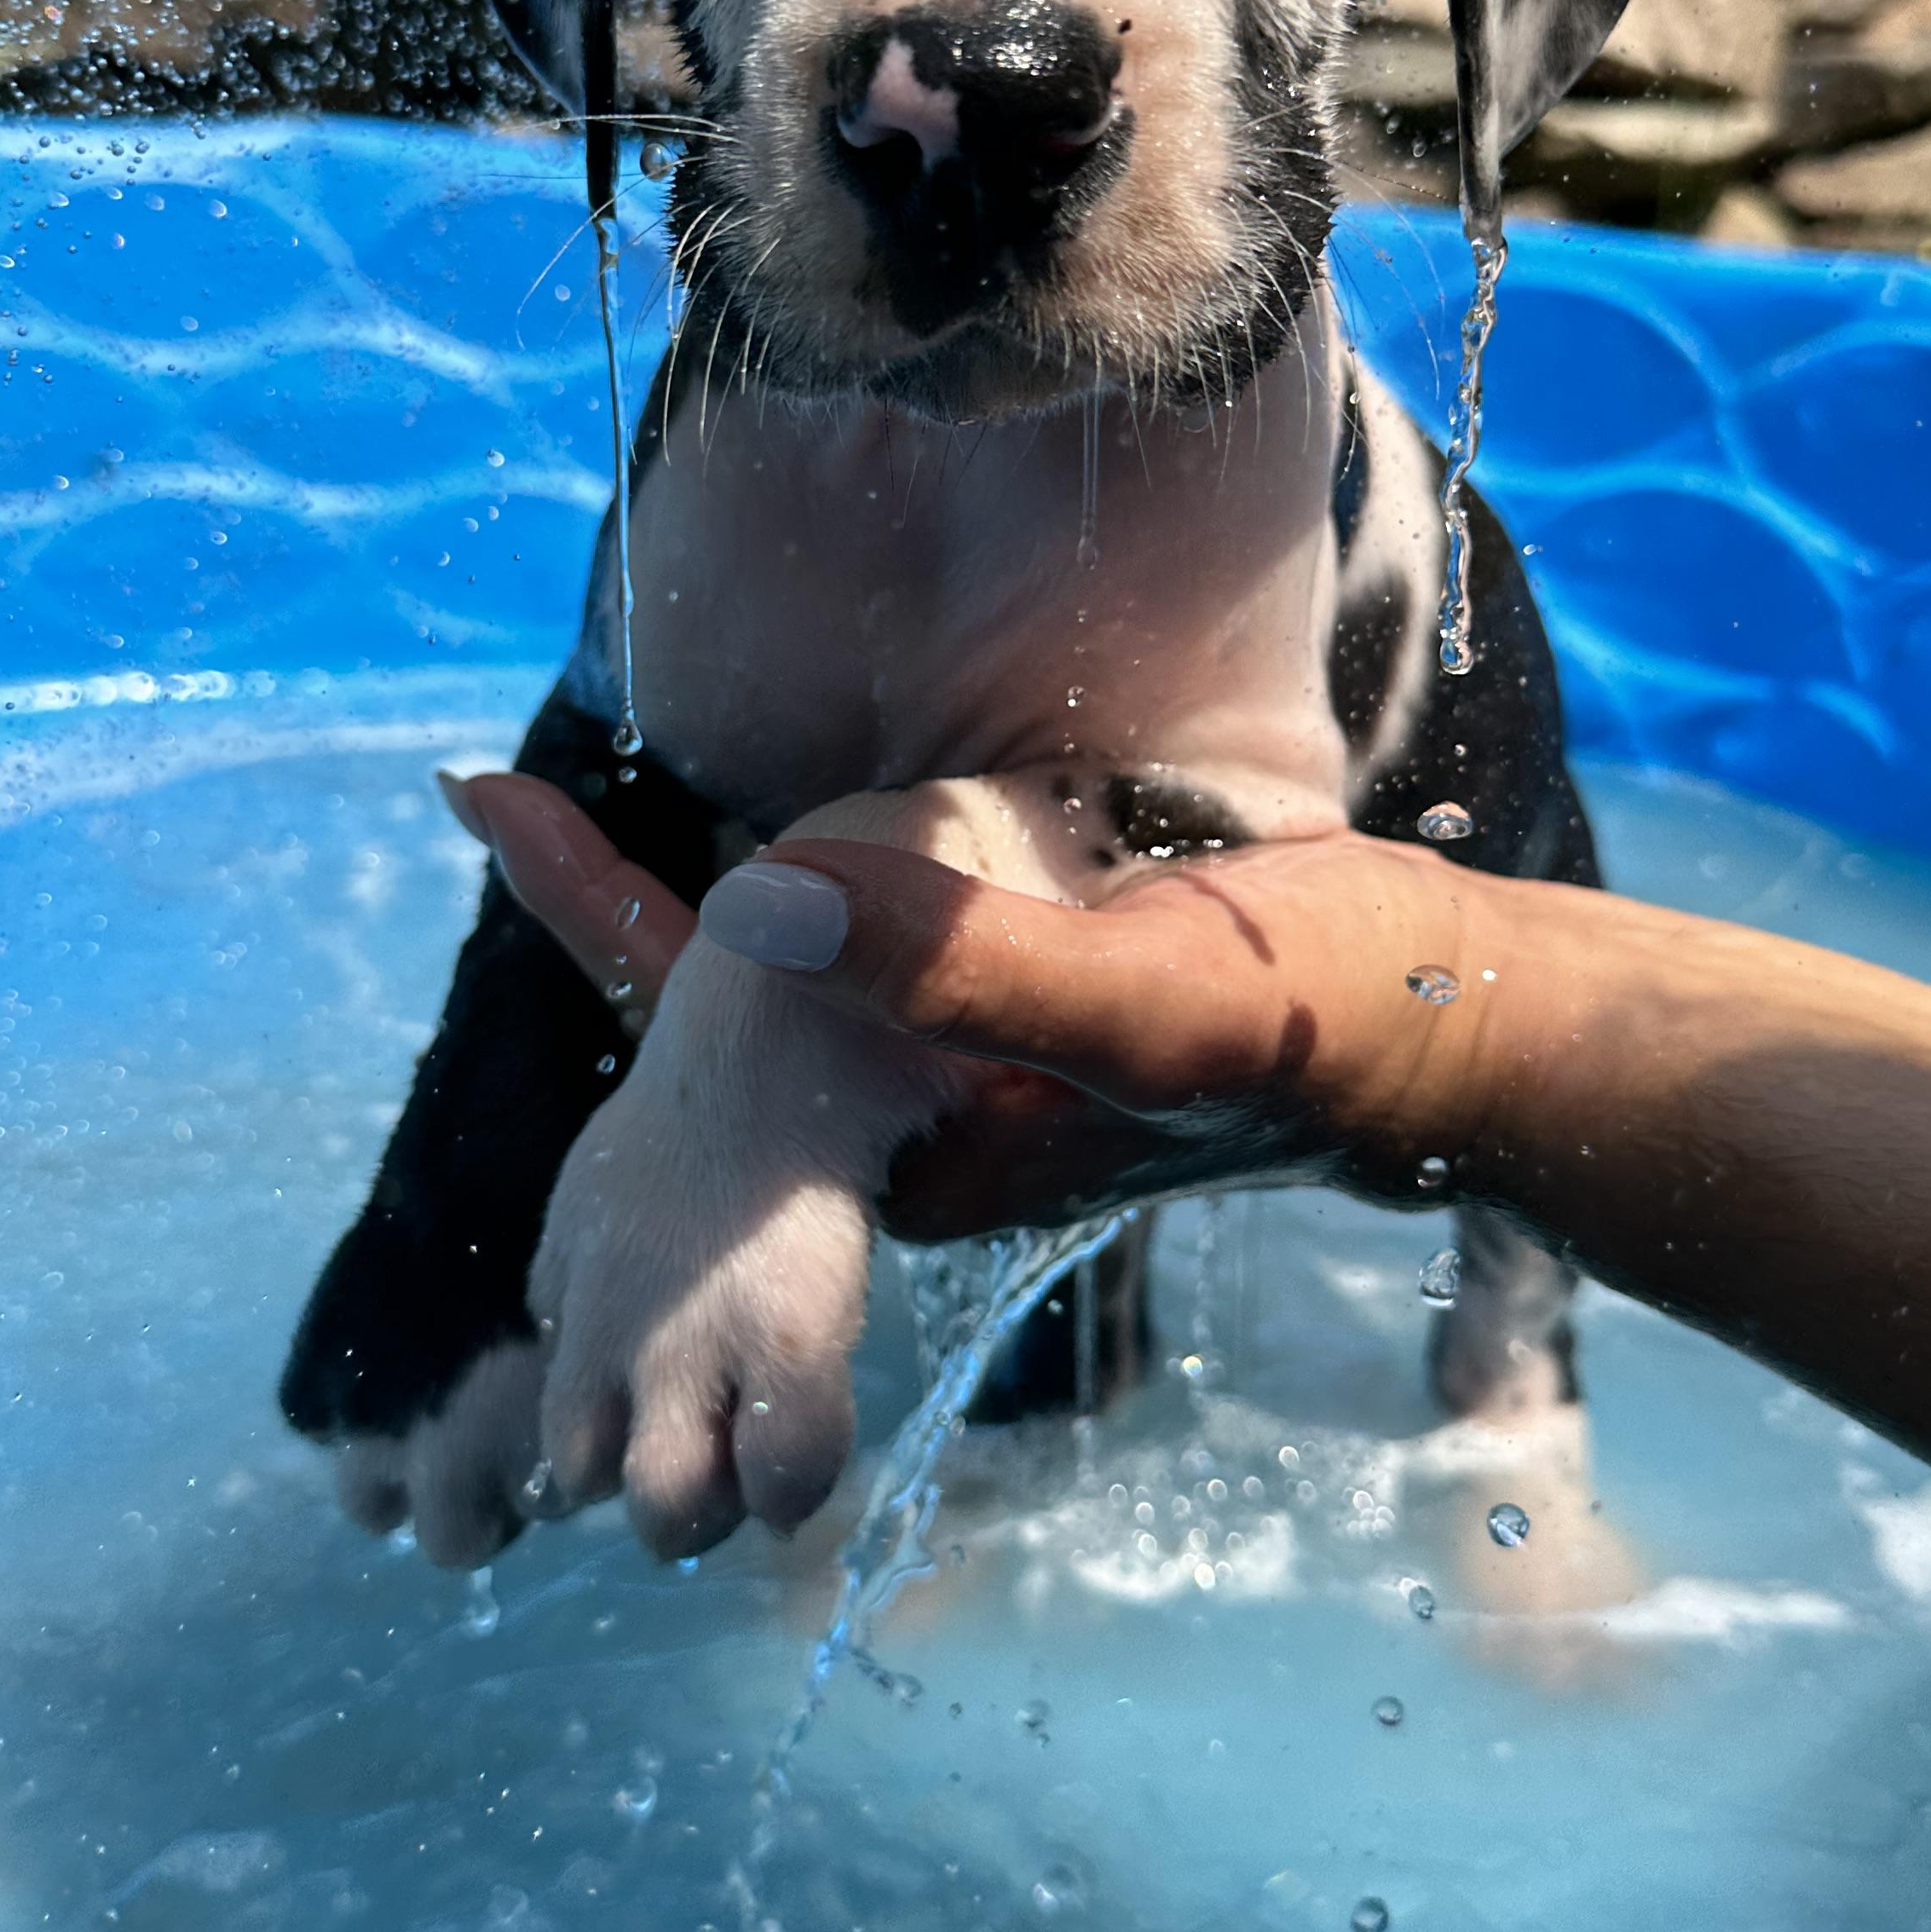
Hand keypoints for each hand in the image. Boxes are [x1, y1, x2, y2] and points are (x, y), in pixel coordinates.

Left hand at [444, 772, 1504, 1235]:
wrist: (1458, 1024)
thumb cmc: (1323, 1015)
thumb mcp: (1151, 993)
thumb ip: (965, 968)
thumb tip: (758, 903)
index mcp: (913, 1150)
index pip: (708, 1038)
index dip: (593, 908)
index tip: (472, 787)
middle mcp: (922, 1126)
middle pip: (727, 1019)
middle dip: (612, 908)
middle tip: (477, 781)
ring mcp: (971, 1071)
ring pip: (807, 969)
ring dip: (709, 893)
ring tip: (574, 805)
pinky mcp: (1024, 1010)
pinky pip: (883, 930)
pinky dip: (829, 866)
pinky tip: (798, 810)